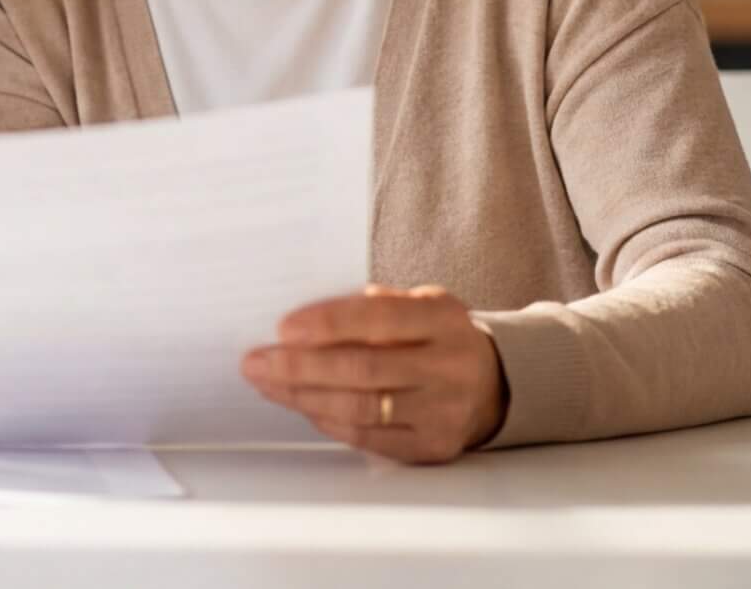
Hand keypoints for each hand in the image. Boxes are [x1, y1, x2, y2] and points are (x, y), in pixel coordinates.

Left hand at [241, 284, 508, 464]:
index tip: (283, 328)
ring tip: (267, 384)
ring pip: (361, 407)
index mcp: (442, 319)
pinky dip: (328, 420)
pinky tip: (301, 405)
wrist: (494, 383)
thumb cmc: (437, 337)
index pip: (379, 319)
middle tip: (256, 362)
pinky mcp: (433, 446)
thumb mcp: (419, 304)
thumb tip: (301, 321)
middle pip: (363, 369)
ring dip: (304, 396)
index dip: (328, 324)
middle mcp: (448, 366)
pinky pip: (369, 437)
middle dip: (300, 367)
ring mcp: (443, 411)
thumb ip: (370, 307)